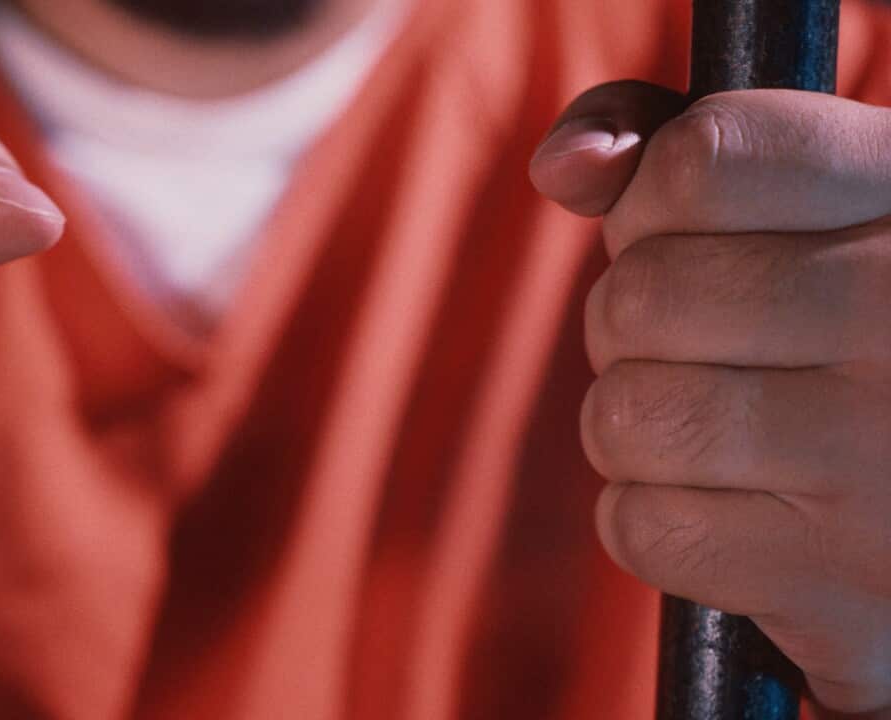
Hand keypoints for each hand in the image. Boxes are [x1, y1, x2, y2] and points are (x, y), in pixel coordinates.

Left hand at [532, 82, 890, 716]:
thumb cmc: (857, 340)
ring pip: (626, 418)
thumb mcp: (811, 211)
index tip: (686, 230)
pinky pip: (641, 527)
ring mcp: (886, 456)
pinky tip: (739, 511)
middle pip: (641, 297)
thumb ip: (681, 154)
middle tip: (701, 347)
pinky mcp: (847, 583)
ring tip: (716, 430)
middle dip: (631, 325)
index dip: (651, 202)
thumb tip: (563, 166)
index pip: (706, 158)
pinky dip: (658, 521)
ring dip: (638, 427)